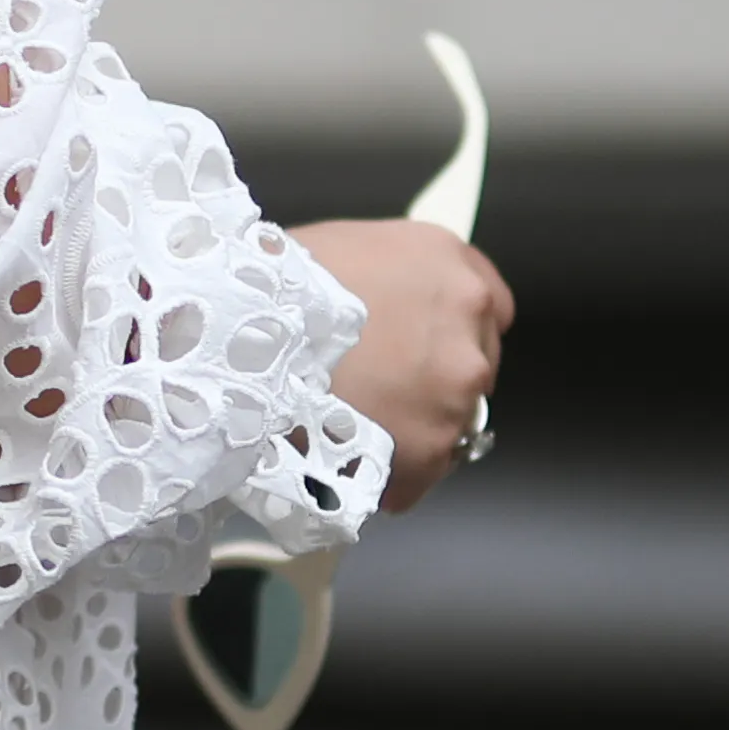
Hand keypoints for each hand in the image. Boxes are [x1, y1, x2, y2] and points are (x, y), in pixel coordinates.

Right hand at [287, 218, 515, 517]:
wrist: (237, 335)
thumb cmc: (271, 288)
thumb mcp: (343, 250)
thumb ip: (390, 279)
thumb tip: (387, 307)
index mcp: (445, 260)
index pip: (491, 304)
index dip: (454, 331)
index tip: (430, 349)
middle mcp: (465, 317)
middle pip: (474, 366)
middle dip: (432, 382)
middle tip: (376, 392)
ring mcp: (455, 385)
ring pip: (450, 423)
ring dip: (411, 431)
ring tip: (350, 430)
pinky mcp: (432, 446)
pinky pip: (419, 476)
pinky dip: (390, 478)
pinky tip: (346, 462)